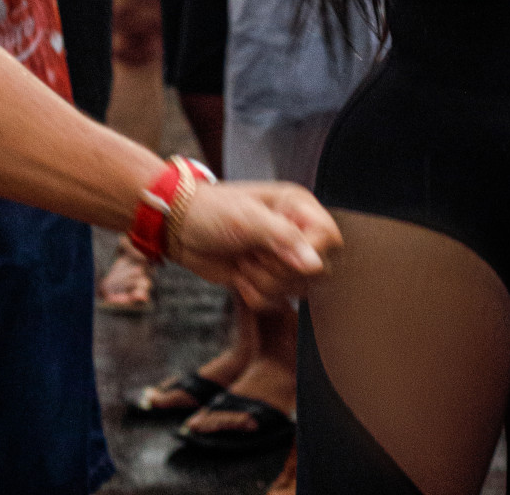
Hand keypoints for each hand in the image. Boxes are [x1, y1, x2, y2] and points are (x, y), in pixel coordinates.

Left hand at [172, 179, 342, 309]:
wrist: (180, 228)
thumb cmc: (212, 211)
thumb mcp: (248, 219)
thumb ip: (285, 238)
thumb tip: (316, 264)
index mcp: (298, 208)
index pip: (329, 238)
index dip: (310, 252)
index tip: (280, 251)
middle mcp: (296, 233)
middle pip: (317, 272)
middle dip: (280, 271)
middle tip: (253, 252)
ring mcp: (281, 258)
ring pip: (295, 291)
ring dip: (264, 283)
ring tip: (243, 259)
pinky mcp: (266, 279)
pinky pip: (275, 302)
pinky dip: (254, 295)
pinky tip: (238, 274)